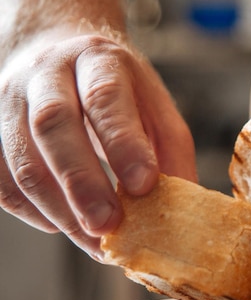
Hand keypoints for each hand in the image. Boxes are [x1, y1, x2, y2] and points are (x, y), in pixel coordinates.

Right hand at [0, 33, 196, 259]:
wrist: (60, 56)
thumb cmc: (118, 91)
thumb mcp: (154, 105)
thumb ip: (171, 150)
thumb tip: (183, 205)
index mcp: (97, 59)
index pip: (105, 97)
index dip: (123, 143)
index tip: (144, 186)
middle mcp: (46, 73)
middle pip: (53, 125)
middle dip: (82, 183)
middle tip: (109, 226)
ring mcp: (9, 101)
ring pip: (22, 160)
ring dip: (59, 209)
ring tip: (94, 242)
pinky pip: (1, 181)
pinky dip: (32, 212)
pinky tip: (63, 225)